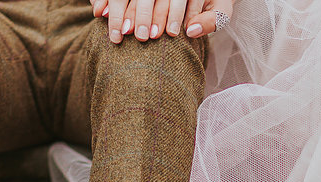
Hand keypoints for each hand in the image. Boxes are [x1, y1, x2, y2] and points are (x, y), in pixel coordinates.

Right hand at [91, 0, 229, 42]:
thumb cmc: (213, 3)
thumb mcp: (221, 9)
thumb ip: (212, 19)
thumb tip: (192, 30)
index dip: (167, 15)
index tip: (160, 35)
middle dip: (142, 17)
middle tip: (138, 38)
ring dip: (122, 13)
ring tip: (117, 34)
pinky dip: (104, 1)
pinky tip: (99, 13)